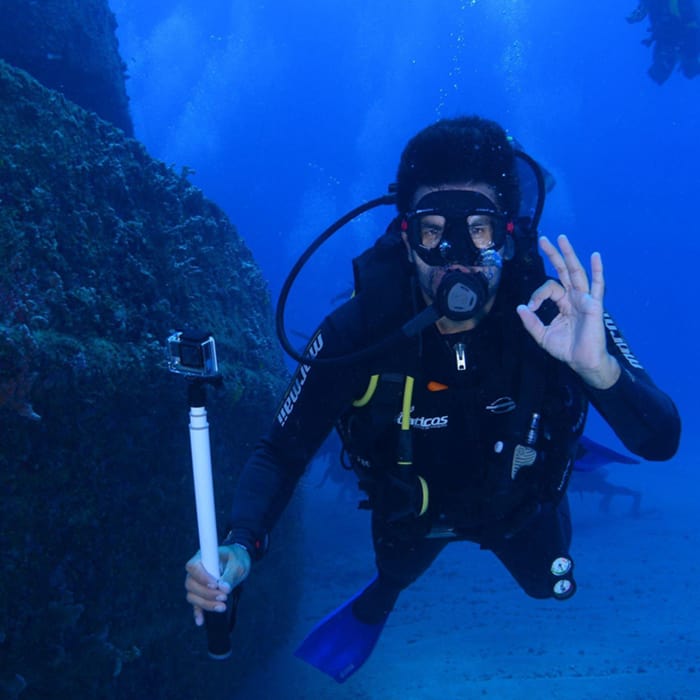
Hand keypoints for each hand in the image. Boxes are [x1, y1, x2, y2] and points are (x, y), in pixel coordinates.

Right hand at [185, 545, 250, 625]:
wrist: (238, 562)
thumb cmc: (236, 559)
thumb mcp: (237, 565)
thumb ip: (230, 575)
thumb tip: (223, 588)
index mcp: (203, 557)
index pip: (193, 567)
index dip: (202, 577)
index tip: (215, 585)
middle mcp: (196, 570)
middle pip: (191, 584)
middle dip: (207, 594)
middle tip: (224, 597)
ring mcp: (196, 582)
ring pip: (192, 596)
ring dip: (206, 603)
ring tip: (222, 606)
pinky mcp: (200, 593)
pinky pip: (195, 604)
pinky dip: (198, 612)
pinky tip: (201, 621)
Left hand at [516, 234, 620, 388]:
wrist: (582, 361)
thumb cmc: (566, 348)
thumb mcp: (542, 335)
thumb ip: (531, 322)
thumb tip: (520, 308)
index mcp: (563, 303)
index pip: (549, 288)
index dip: (536, 295)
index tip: (530, 308)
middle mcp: (574, 297)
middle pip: (563, 271)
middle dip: (553, 255)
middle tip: (544, 239)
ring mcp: (585, 299)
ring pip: (577, 272)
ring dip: (569, 255)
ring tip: (562, 239)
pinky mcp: (594, 305)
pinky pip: (598, 286)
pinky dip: (597, 270)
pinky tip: (596, 256)